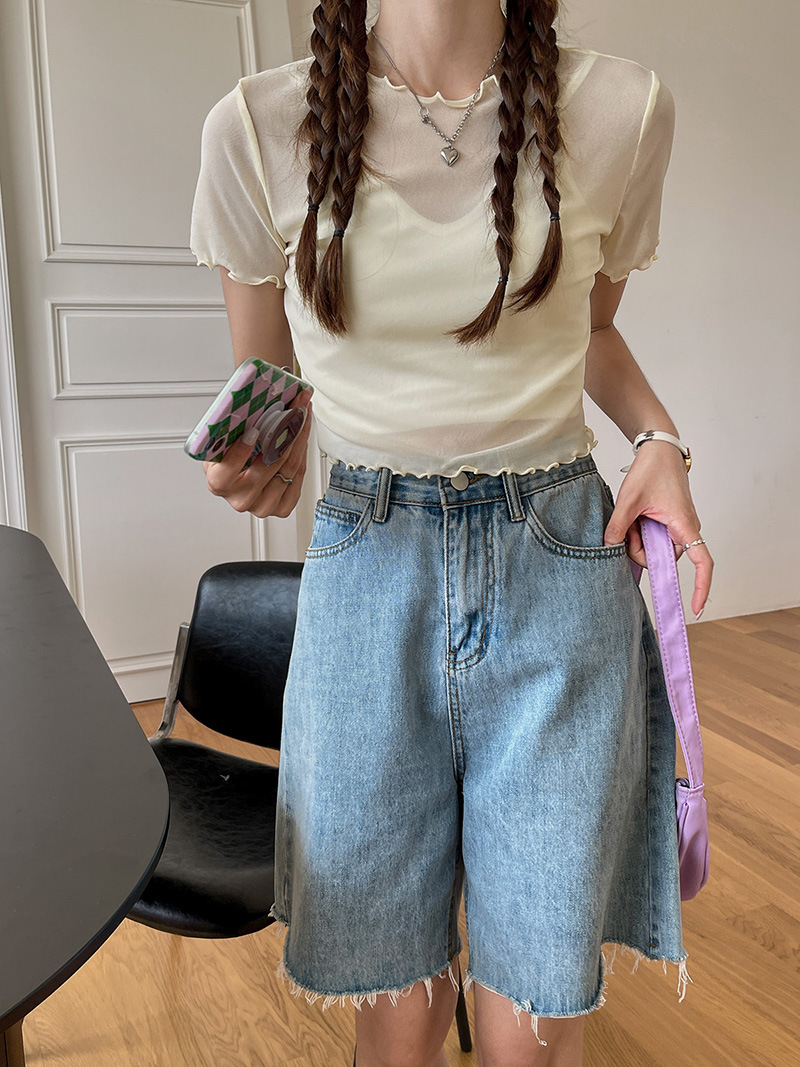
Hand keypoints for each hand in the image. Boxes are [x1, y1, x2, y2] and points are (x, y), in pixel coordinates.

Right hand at [202, 389, 313, 517]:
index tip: (253, 431)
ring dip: (299, 437)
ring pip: (288, 468)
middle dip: (284, 431)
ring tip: (302, 414)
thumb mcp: (220, 444)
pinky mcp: (282, 507)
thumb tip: (249, 408)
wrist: (240, 478)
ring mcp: (263, 506)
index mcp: (219, 483)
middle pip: (268, 466)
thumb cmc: (229, 458)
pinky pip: (298, 475)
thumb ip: (228, 433)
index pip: (227, 471)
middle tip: (293, 409)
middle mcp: (240, 499)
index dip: (240, 452)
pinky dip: (302, 451)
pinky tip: (302, 433)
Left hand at [602, 441, 713, 616]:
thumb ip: (618, 527)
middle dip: (639, 548)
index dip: (700, 587)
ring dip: (638, 538)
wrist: (659, 450)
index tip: (695, 609)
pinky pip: (653, 539)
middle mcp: (686, 529)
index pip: (702, 563)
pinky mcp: (670, 523)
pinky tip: (634, 518)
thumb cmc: (651, 470)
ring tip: (632, 515)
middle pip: (661, 558)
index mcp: (684, 525)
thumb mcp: (628, 500)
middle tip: (629, 524)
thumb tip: (608, 548)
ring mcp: (678, 526)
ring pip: (654, 549)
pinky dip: (640, 533)